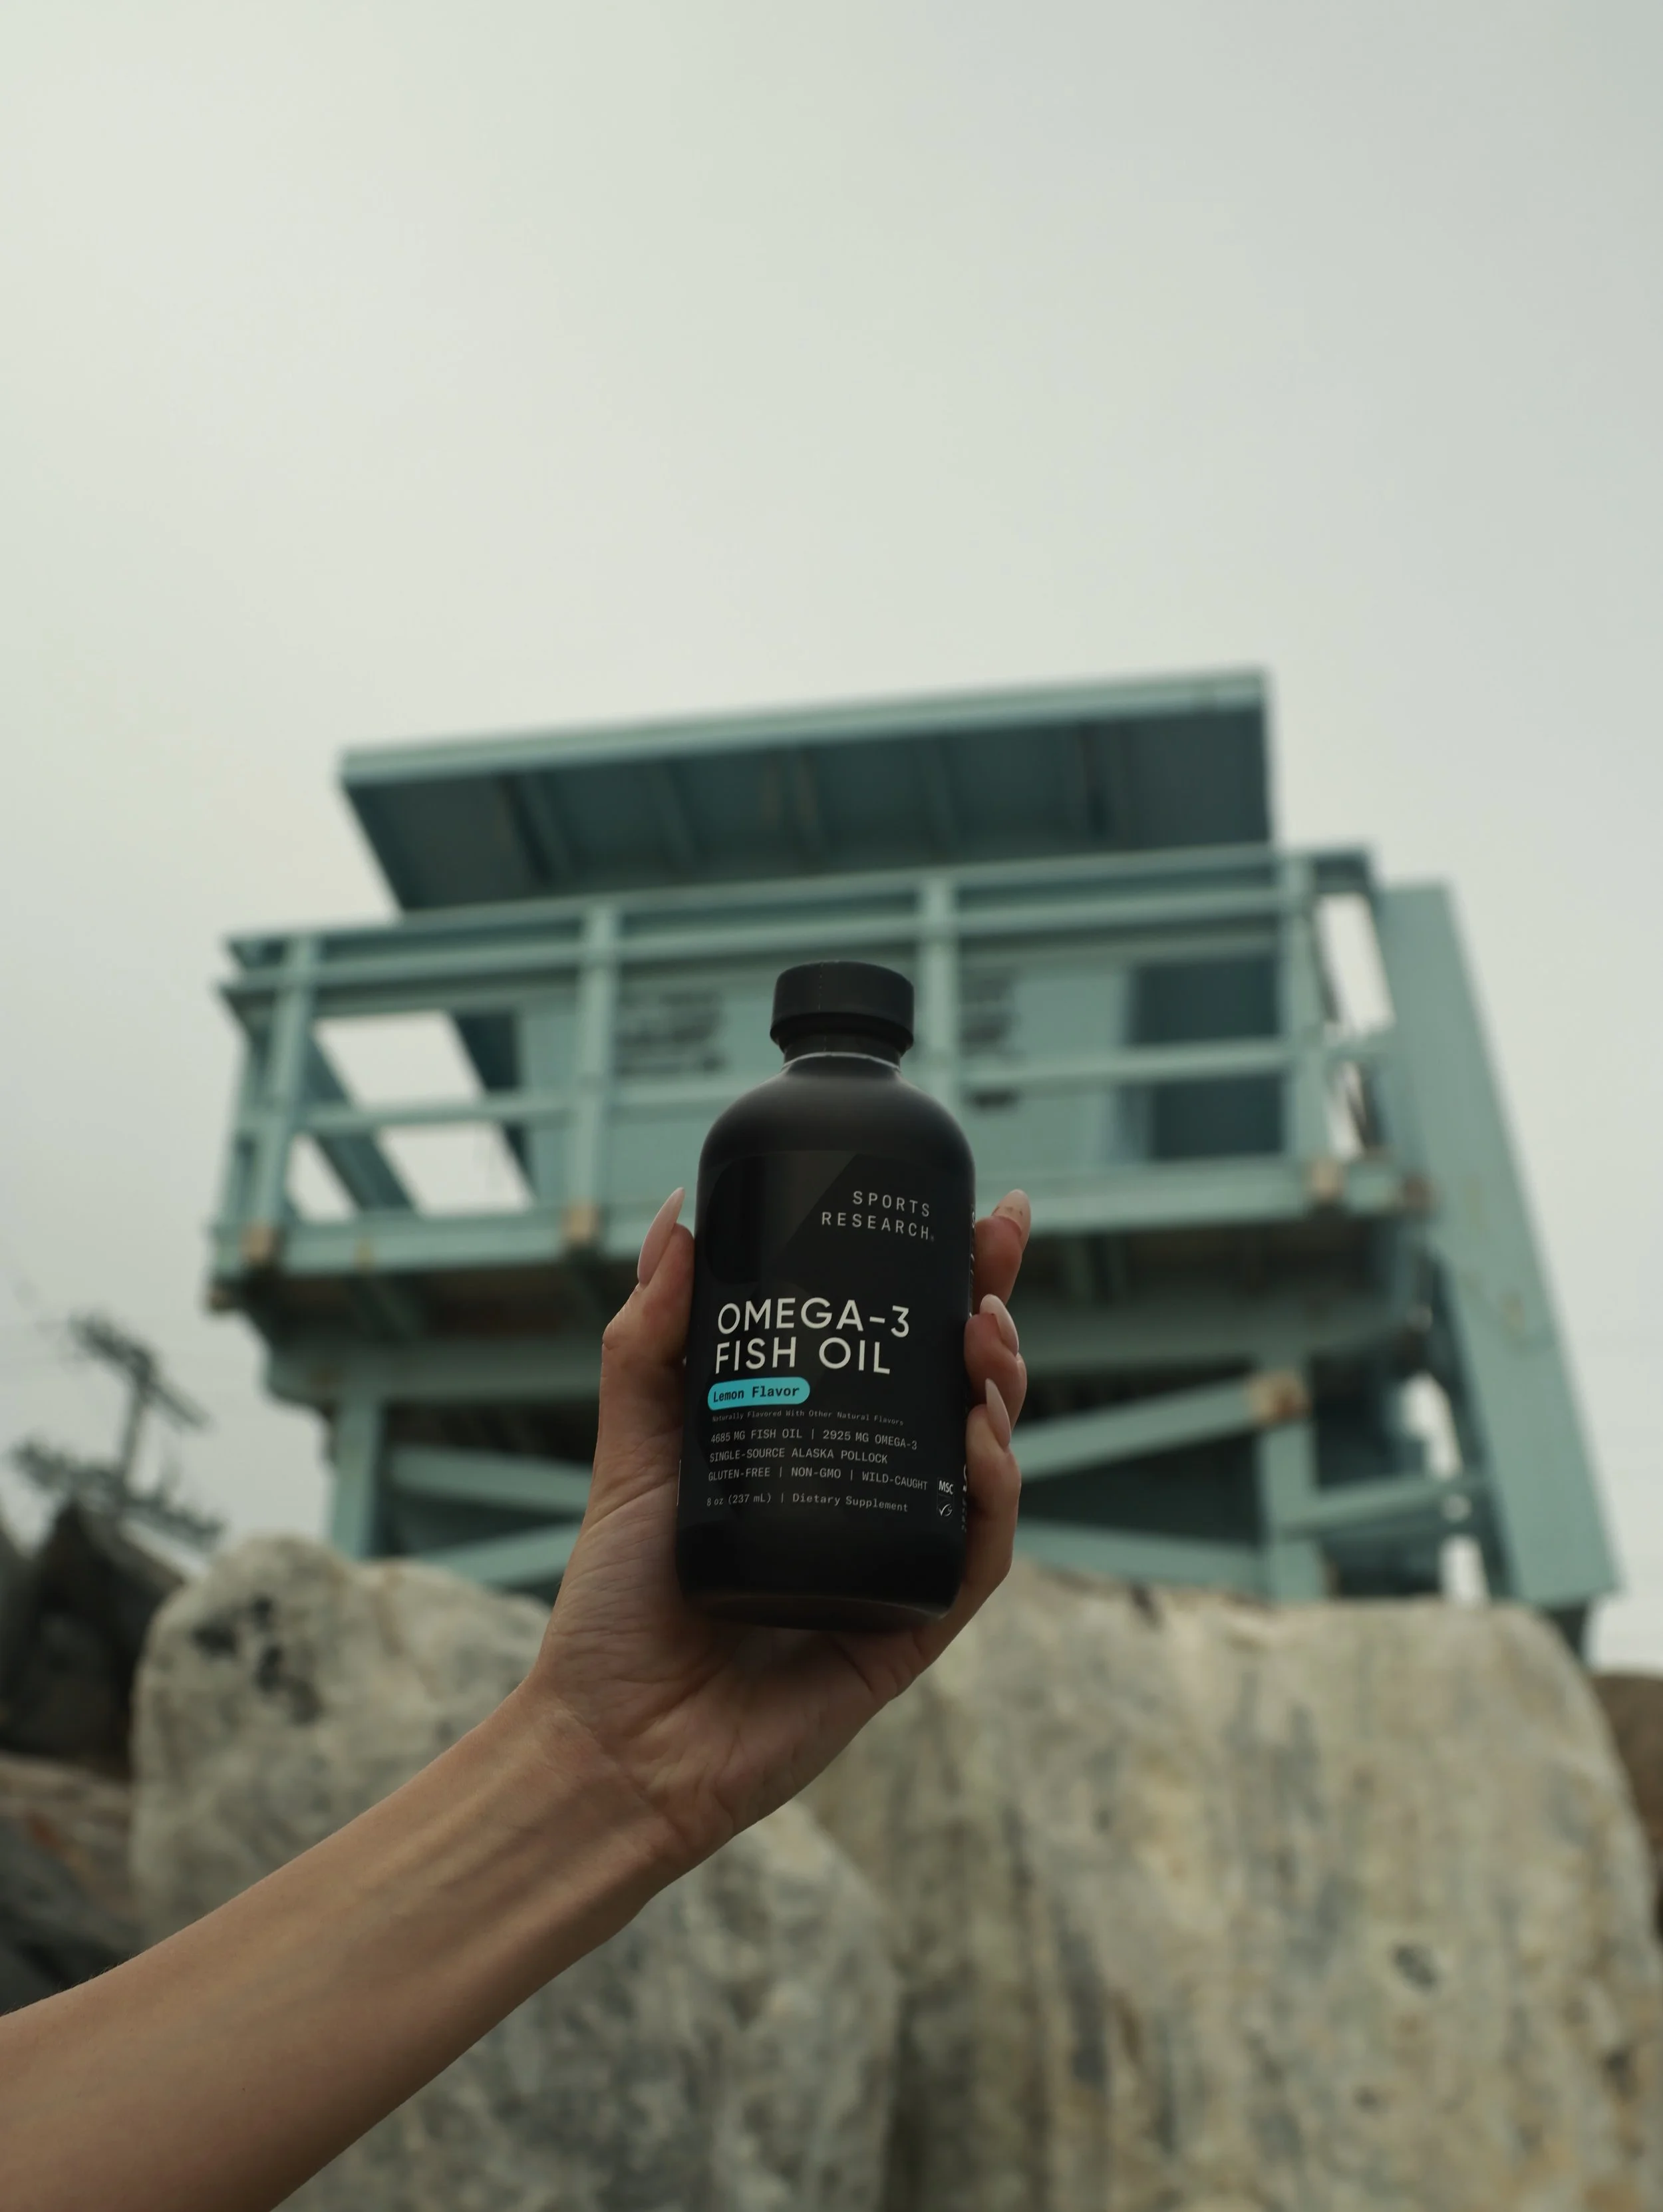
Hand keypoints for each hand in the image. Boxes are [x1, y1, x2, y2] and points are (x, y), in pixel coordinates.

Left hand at [524, 1188, 1030, 1868]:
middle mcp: (867, 1499)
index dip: (954, 1282)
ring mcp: (895, 1563)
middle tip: (993, 1260)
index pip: (902, 1350)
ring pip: (986, 1466)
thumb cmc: (617, 1603)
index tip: (985, 1216)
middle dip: (995, 1318)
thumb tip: (678, 1218)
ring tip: (982, 1335)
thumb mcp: (634, 1447)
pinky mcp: (910, 1629)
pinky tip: (978, 1438)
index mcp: (820, 1449)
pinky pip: (975, 1554)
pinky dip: (990, 1493)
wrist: (610, 1738)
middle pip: (961, 1395)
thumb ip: (648, 1338)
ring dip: (1001, 1391)